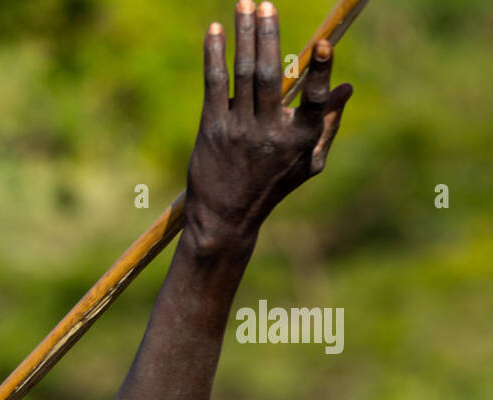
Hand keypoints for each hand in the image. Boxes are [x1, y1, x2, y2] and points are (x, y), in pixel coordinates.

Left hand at [185, 0, 352, 252]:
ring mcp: (239, 130)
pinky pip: (215, 85)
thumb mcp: (307, 164)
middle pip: (271, 74)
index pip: (313, 100)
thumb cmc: (271, 186)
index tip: (323, 45)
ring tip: (246, 4)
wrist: (225, 219)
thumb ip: (327, 126)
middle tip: (266, 4)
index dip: (319, 72)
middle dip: (268, 35)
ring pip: (244, 74)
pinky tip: (214, 31)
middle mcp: (270, 132)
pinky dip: (214, 56)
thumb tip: (347, 88)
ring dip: (244, 35)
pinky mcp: (212, 130)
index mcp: (300, 138)